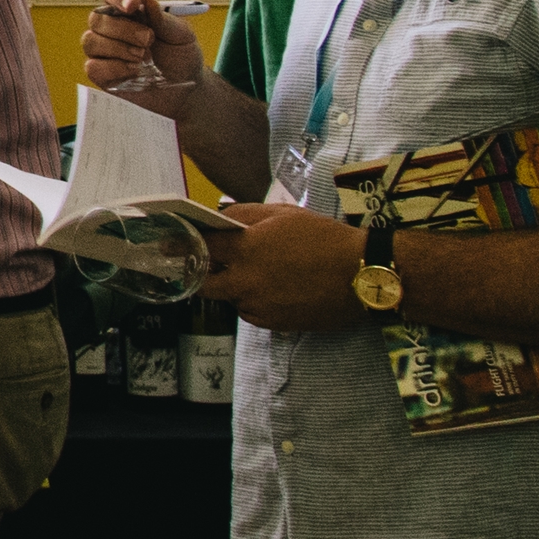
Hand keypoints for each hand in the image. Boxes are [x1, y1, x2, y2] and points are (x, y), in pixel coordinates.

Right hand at [83, 0, 208, 98]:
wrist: (185, 91)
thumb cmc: (181, 57)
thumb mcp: (182, 35)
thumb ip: (165, 20)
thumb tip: (148, 3)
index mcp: (128, 11)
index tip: (133, 5)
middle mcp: (111, 28)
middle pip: (96, 18)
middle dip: (123, 29)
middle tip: (148, 39)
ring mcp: (103, 52)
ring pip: (90, 41)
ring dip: (118, 48)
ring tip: (143, 57)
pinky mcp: (102, 75)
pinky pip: (93, 67)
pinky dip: (114, 67)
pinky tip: (133, 70)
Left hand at [200, 201, 372, 332]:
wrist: (361, 274)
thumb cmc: (325, 238)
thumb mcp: (284, 214)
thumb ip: (245, 214)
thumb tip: (220, 219)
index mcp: (247, 248)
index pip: (202, 246)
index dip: (189, 242)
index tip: (177, 241)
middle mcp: (247, 280)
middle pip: (204, 282)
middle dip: (201, 273)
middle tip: (208, 264)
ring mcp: (259, 305)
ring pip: (229, 299)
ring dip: (232, 287)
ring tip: (254, 274)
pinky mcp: (274, 323)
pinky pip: (249, 313)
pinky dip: (251, 302)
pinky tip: (270, 289)